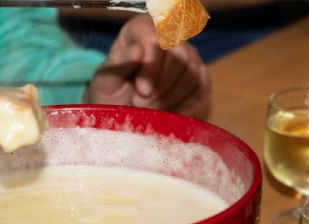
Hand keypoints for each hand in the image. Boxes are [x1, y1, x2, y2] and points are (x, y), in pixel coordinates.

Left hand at [83, 14, 209, 117]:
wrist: (122, 109)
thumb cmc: (111, 91)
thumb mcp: (106, 79)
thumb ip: (119, 63)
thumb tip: (138, 51)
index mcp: (142, 28)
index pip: (157, 40)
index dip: (151, 68)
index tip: (140, 90)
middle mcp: (170, 37)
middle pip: (179, 57)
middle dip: (160, 88)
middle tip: (140, 102)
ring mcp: (190, 56)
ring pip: (192, 75)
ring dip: (169, 99)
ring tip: (149, 106)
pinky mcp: (201, 78)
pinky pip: (200, 91)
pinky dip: (182, 106)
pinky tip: (164, 110)